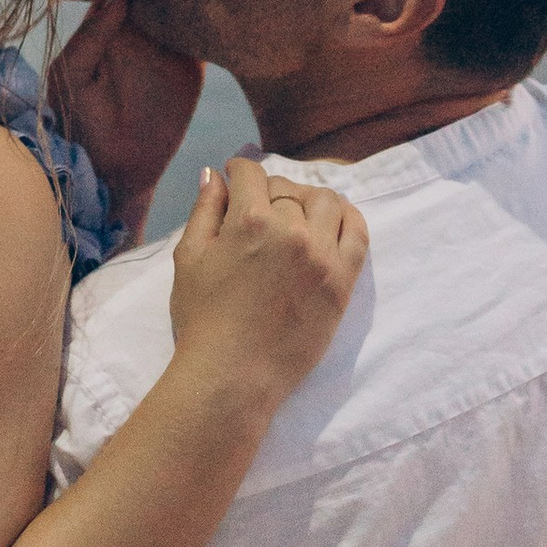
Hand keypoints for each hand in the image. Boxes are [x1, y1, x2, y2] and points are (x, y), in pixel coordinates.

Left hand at [46, 0, 203, 238]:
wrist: (117, 170)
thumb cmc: (80, 121)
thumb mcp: (71, 77)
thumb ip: (90, 38)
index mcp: (108, 21)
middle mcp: (141, 24)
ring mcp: (170, 41)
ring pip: (186, 0)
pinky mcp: (195, 63)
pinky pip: (207, 33)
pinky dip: (217, 16)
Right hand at [166, 156, 366, 409]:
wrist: (233, 375)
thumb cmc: (202, 319)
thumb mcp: (189, 259)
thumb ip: (205, 211)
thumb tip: (216, 175)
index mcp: (249, 221)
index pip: (251, 174)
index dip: (239, 170)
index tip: (236, 176)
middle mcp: (291, 230)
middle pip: (287, 190)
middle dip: (269, 192)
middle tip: (260, 206)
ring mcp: (322, 255)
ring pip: (325, 202)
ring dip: (308, 200)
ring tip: (297, 213)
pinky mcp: (342, 281)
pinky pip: (357, 233)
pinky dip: (348, 217)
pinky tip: (334, 219)